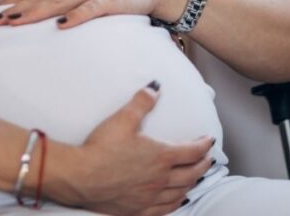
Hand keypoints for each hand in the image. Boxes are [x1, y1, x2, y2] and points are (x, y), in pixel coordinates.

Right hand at [50, 83, 216, 214]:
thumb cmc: (101, 149)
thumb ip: (142, 101)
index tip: (209, 141)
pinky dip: (176, 203)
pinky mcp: (138, 210)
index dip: (203, 145)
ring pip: (180, 193)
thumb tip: (155, 86)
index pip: (191, 151)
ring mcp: (150, 197)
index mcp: (160, 156)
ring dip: (192, 184)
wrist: (80, 177)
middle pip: (191, 174)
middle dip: (202, 165)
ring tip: (196, 178)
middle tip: (208, 159)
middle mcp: (160, 179)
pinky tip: (177, 200)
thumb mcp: (123, 119)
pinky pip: (165, 209)